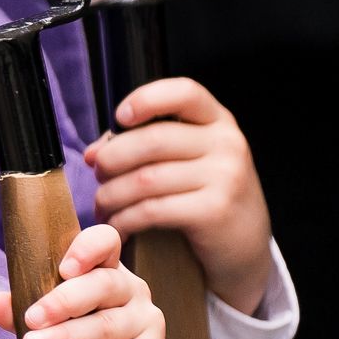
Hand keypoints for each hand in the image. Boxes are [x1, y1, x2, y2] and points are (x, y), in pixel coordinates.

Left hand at [0, 223, 175, 338]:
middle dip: (63, 302)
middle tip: (30, 319)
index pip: (106, 242)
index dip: (87, 249)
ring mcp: (146, 323)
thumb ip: (22, 310)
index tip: (62, 269)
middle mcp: (132, 290)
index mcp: (107, 269)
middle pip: (104, 285)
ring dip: (65, 337)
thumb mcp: (49, 322)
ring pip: (105, 326)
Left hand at [83, 78, 273, 313]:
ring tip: (101, 207)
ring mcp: (225, 177)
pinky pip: (151, 210)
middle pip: (152, 140)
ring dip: (110, 195)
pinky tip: (117, 226)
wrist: (245, 246)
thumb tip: (93, 153)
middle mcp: (227, 143)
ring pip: (145, 179)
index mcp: (218, 121)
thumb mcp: (186, 161)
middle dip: (111, 159)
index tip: (119, 118)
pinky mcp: (214, 211)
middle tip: (98, 175)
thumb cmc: (204, 196)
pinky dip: (124, 220)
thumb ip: (142, 147)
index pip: (185, 92)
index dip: (146, 99)